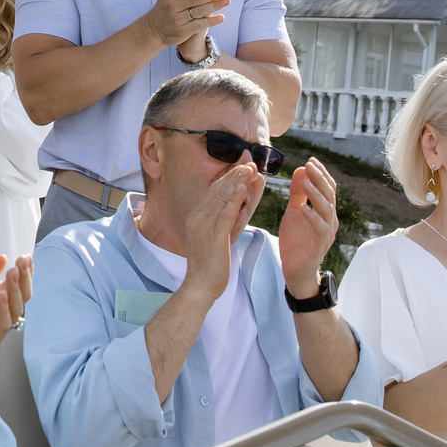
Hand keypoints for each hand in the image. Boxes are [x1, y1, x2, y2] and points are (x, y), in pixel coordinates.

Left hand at [0, 254, 32, 393]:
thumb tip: (3, 257)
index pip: (18, 283)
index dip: (24, 270)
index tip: (25, 256)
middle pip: (22, 295)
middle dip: (24, 277)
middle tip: (23, 261)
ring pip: (15, 309)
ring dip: (16, 291)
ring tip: (13, 273)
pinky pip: (1, 326)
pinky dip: (4, 311)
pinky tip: (2, 296)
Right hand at [144, 0, 229, 51]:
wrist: (154, 29)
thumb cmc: (166, 4)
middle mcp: (172, 6)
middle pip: (195, 0)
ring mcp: (177, 19)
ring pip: (199, 11)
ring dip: (215, 6)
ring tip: (227, 1)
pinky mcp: (182, 31)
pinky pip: (199, 24)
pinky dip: (211, 21)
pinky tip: (222, 17)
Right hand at [180, 160, 260, 301]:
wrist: (201, 286)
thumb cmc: (211, 264)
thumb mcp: (218, 236)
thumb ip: (228, 218)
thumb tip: (240, 202)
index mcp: (197, 216)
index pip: (213, 190)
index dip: (228, 175)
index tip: (242, 163)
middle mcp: (198, 218)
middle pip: (217, 190)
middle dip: (234, 173)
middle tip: (249, 160)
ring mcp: (203, 227)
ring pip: (221, 198)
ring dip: (237, 181)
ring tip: (249, 168)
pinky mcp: (213, 237)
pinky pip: (225, 215)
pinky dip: (234, 200)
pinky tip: (243, 188)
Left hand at [277, 157, 338, 296]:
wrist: (295, 270)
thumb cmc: (296, 241)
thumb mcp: (293, 212)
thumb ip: (297, 193)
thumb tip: (301, 170)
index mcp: (325, 211)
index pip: (328, 188)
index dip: (321, 174)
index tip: (311, 160)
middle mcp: (330, 220)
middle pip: (329, 195)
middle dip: (319, 179)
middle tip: (309, 165)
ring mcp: (326, 233)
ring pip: (326, 210)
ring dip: (316, 194)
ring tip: (305, 182)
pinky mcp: (319, 245)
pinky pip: (320, 229)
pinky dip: (312, 217)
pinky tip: (303, 208)